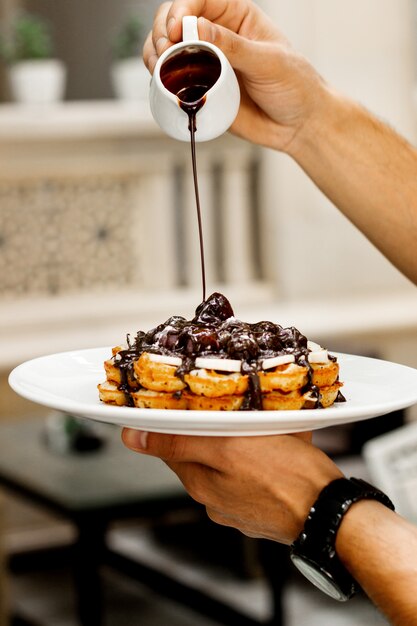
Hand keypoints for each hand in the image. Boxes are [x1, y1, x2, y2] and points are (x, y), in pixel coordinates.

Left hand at [122, 429, 342, 543]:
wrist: (330, 512)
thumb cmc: (285, 477)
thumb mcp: (227, 448)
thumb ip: (179, 443)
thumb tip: (132, 438)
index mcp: (200, 482)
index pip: (170, 446)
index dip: (175, 422)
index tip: (183, 403)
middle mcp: (213, 499)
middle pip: (200, 453)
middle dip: (213, 430)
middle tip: (233, 409)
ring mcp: (238, 506)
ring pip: (228, 463)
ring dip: (237, 444)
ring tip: (261, 430)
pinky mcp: (261, 508)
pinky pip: (250, 475)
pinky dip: (257, 460)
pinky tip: (276, 451)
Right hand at [143, 0, 328, 151]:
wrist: (297, 125)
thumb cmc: (295, 86)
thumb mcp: (269, 62)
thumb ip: (234, 47)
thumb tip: (198, 30)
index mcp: (236, 17)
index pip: (200, 0)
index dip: (182, 9)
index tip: (177, 29)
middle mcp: (217, 36)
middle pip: (175, 20)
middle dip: (162, 30)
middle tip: (165, 51)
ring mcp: (206, 64)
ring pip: (167, 48)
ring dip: (155, 54)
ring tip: (158, 68)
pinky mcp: (201, 90)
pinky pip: (172, 80)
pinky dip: (160, 79)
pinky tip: (160, 82)